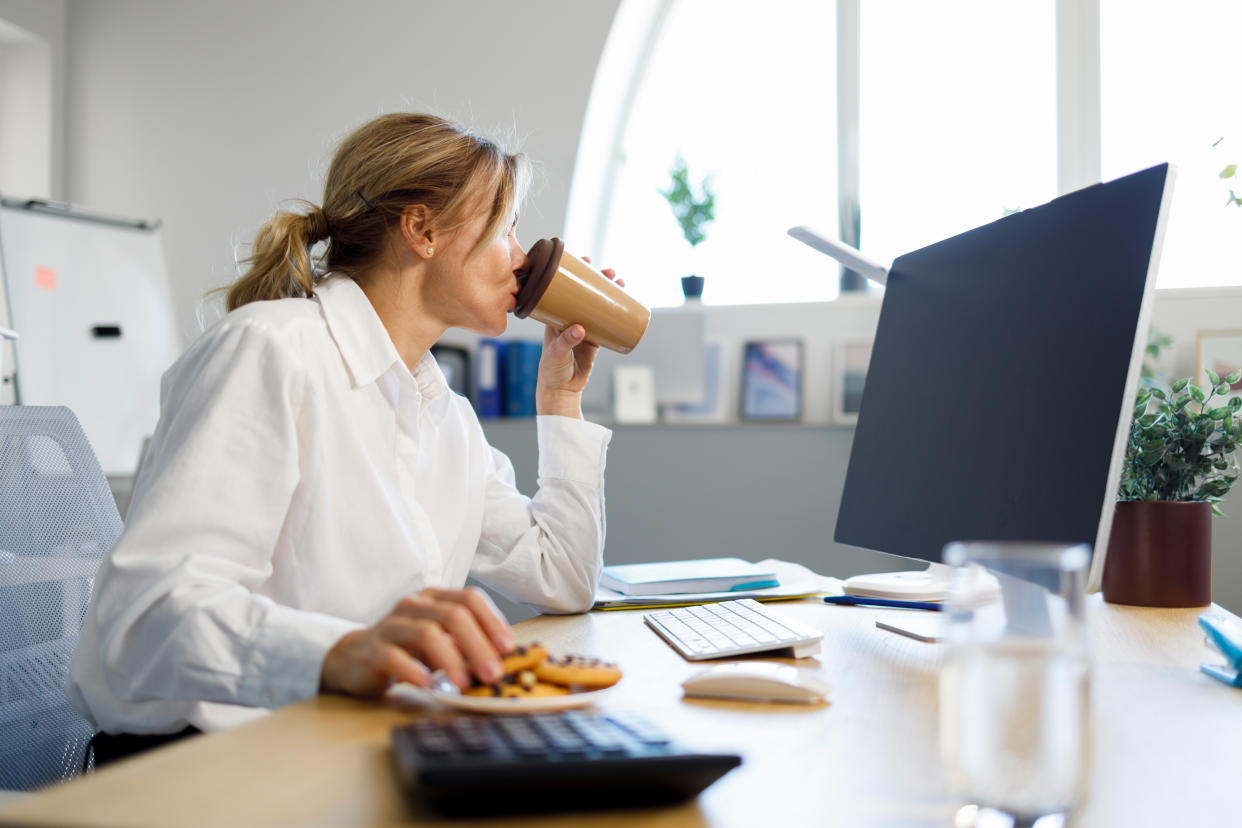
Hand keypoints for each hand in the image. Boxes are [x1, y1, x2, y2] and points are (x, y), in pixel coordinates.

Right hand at [320, 587, 515, 696]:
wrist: (354, 658)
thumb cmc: (407, 650)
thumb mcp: (440, 644)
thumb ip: (466, 647)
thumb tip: (505, 662)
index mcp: (435, 598)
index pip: (470, 599)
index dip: (492, 622)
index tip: (508, 649)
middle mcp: (414, 605)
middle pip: (453, 615)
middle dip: (478, 645)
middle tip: (492, 674)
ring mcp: (391, 624)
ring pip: (426, 632)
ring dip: (451, 660)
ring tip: (463, 685)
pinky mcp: (372, 649)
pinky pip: (394, 656)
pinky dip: (414, 671)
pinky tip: (427, 685)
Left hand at [535, 260, 623, 417]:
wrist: (561, 390)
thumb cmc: (551, 371)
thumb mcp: (556, 354)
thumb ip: (566, 341)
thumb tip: (580, 328)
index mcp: (554, 317)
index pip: (562, 289)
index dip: (573, 274)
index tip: (584, 262)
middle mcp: (569, 319)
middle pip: (583, 293)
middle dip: (597, 280)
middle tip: (609, 272)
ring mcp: (583, 328)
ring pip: (596, 305)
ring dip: (608, 293)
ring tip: (620, 282)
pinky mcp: (594, 340)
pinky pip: (606, 322)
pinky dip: (614, 313)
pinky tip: (625, 304)